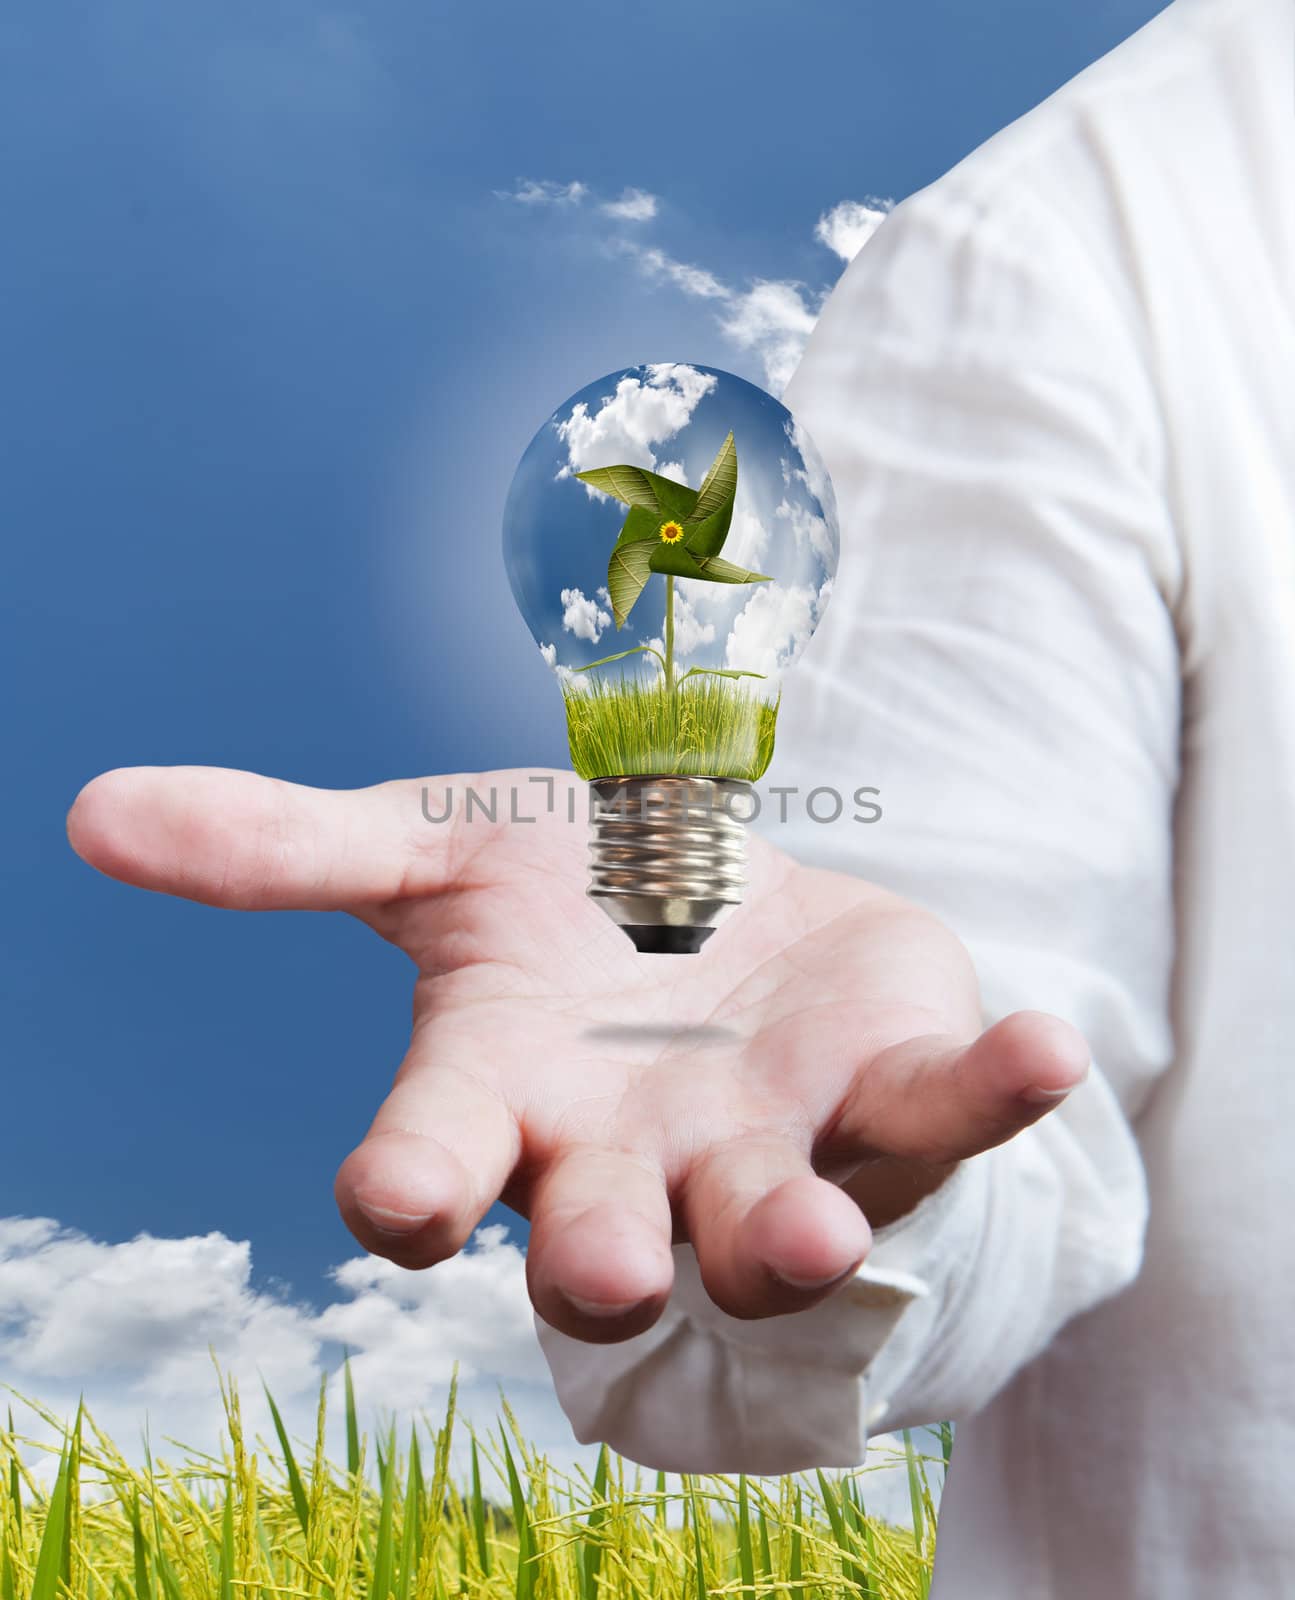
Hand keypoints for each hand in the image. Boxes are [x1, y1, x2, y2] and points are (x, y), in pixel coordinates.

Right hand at [67, 764, 1088, 1342]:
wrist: (718, 908)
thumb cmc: (558, 905)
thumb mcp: (427, 854)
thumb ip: (279, 847)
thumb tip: (88, 810)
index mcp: (502, 1102)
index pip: (433, 1171)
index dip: (413, 1190)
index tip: (399, 1196)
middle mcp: (627, 1157)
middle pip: (606, 1241)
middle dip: (610, 1259)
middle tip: (618, 1267)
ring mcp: (766, 1142)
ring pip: (774, 1219)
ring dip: (793, 1228)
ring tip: (817, 1228)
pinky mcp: (885, 1097)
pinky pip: (942, 1112)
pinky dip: (991, 1087)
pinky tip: (1043, 1045)